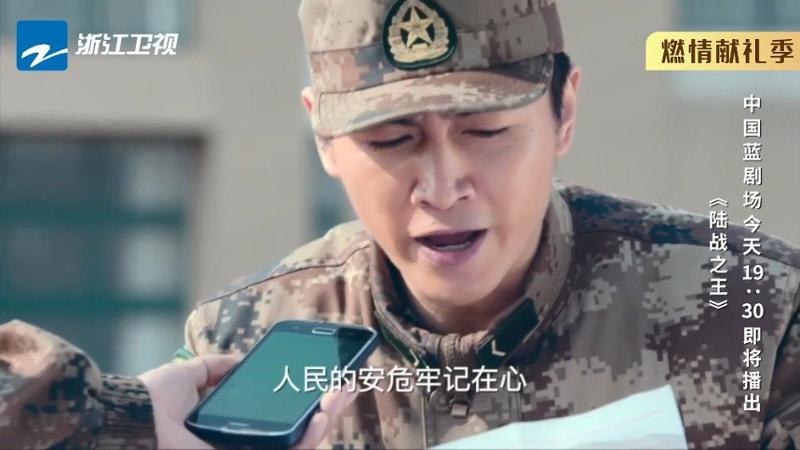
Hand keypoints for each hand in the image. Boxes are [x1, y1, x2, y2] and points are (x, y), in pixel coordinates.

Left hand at [139, 356, 359, 449]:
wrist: (130, 420)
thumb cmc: (150, 402)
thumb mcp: (187, 377)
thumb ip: (215, 369)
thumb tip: (240, 361)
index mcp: (230, 431)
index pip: (278, 424)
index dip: (304, 406)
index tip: (323, 383)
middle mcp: (243, 445)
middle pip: (297, 434)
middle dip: (327, 410)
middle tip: (345, 385)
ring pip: (301, 445)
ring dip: (328, 419)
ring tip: (343, 392)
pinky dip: (311, 434)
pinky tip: (325, 411)